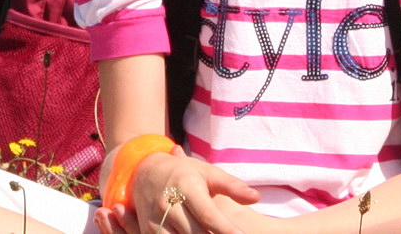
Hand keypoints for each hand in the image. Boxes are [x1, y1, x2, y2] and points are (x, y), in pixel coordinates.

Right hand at [100, 151, 259, 233]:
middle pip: (196, 233)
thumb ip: (232, 186)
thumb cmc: (185, 173)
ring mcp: (156, 221)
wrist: (145, 172)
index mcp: (186, 187)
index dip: (226, 229)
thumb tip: (256, 197)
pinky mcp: (148, 232)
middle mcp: (168, 204)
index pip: (208, 215)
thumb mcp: (208, 173)